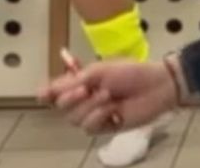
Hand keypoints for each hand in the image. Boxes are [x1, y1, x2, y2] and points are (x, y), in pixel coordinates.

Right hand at [38, 59, 177, 134]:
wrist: (156, 85)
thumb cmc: (131, 72)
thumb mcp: (99, 72)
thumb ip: (72, 82)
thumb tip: (43, 91)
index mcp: (83, 82)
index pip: (57, 91)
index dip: (48, 94)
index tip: (45, 94)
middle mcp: (86, 99)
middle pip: (62, 107)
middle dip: (70, 98)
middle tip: (86, 88)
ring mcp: (96, 114)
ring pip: (74, 119)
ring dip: (90, 106)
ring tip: (108, 94)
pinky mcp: (106, 126)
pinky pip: (89, 127)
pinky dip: (98, 116)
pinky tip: (112, 108)